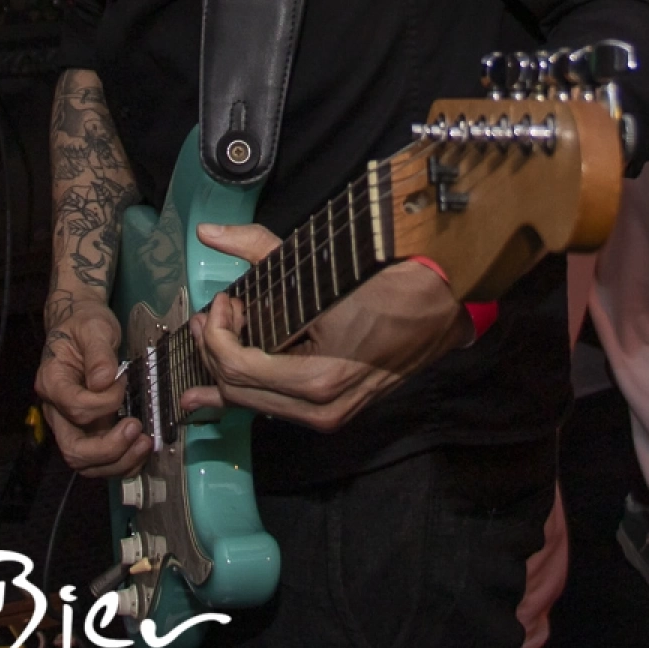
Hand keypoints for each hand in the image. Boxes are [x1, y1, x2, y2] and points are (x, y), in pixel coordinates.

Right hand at [35, 291, 149, 478]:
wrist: (80, 326)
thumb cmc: (85, 326)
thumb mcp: (94, 328)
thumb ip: (99, 353)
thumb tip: (105, 381)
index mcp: (52, 383)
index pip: (75, 408)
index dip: (104, 403)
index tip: (123, 383)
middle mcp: (57, 411)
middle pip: (74, 450)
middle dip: (109, 449)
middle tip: (139, 430)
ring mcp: (71, 425)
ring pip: (86, 463)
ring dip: (118, 461)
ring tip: (146, 444)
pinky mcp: (88, 430)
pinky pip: (99, 460)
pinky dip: (121, 462)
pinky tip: (142, 450)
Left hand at [179, 223, 470, 433]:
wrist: (438, 307)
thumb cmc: (386, 286)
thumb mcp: (317, 268)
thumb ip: (257, 248)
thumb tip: (210, 231)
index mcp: (317, 378)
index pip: (239, 367)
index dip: (216, 333)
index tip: (223, 301)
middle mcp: (320, 408)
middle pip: (239, 391)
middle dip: (215, 351)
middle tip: (212, 315)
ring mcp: (329, 416)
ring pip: (253, 403)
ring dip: (228, 369)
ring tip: (218, 335)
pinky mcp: (334, 413)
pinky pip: (277, 406)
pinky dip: (250, 387)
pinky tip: (226, 379)